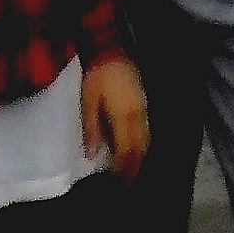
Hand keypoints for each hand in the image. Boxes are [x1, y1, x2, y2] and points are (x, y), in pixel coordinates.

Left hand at [83, 56, 149, 178]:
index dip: (124, 168)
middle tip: (127, 183)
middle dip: (135, 166)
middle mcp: (138, 115)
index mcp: (124, 117)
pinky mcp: (144, 102)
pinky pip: (146, 129)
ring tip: (132, 170)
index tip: (118, 183)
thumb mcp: (88, 101)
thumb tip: (92, 155)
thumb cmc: (97, 76)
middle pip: (141, 147)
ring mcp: (143, 108)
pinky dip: (142, 143)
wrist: (111, 49)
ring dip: (140, 156)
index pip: (128, 150)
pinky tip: (135, 148)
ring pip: (146, 139)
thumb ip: (91, 128)